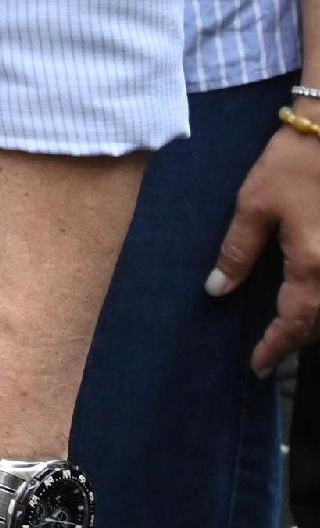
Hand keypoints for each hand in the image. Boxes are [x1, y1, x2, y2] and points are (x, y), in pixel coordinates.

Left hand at [212, 114, 319, 368]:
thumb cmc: (293, 162)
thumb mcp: (255, 204)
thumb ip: (238, 251)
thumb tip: (217, 290)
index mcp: (312, 264)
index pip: (293, 321)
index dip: (274, 346)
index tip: (256, 365)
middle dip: (295, 338)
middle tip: (269, 349)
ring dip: (313, 322)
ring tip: (288, 328)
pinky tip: (310, 294)